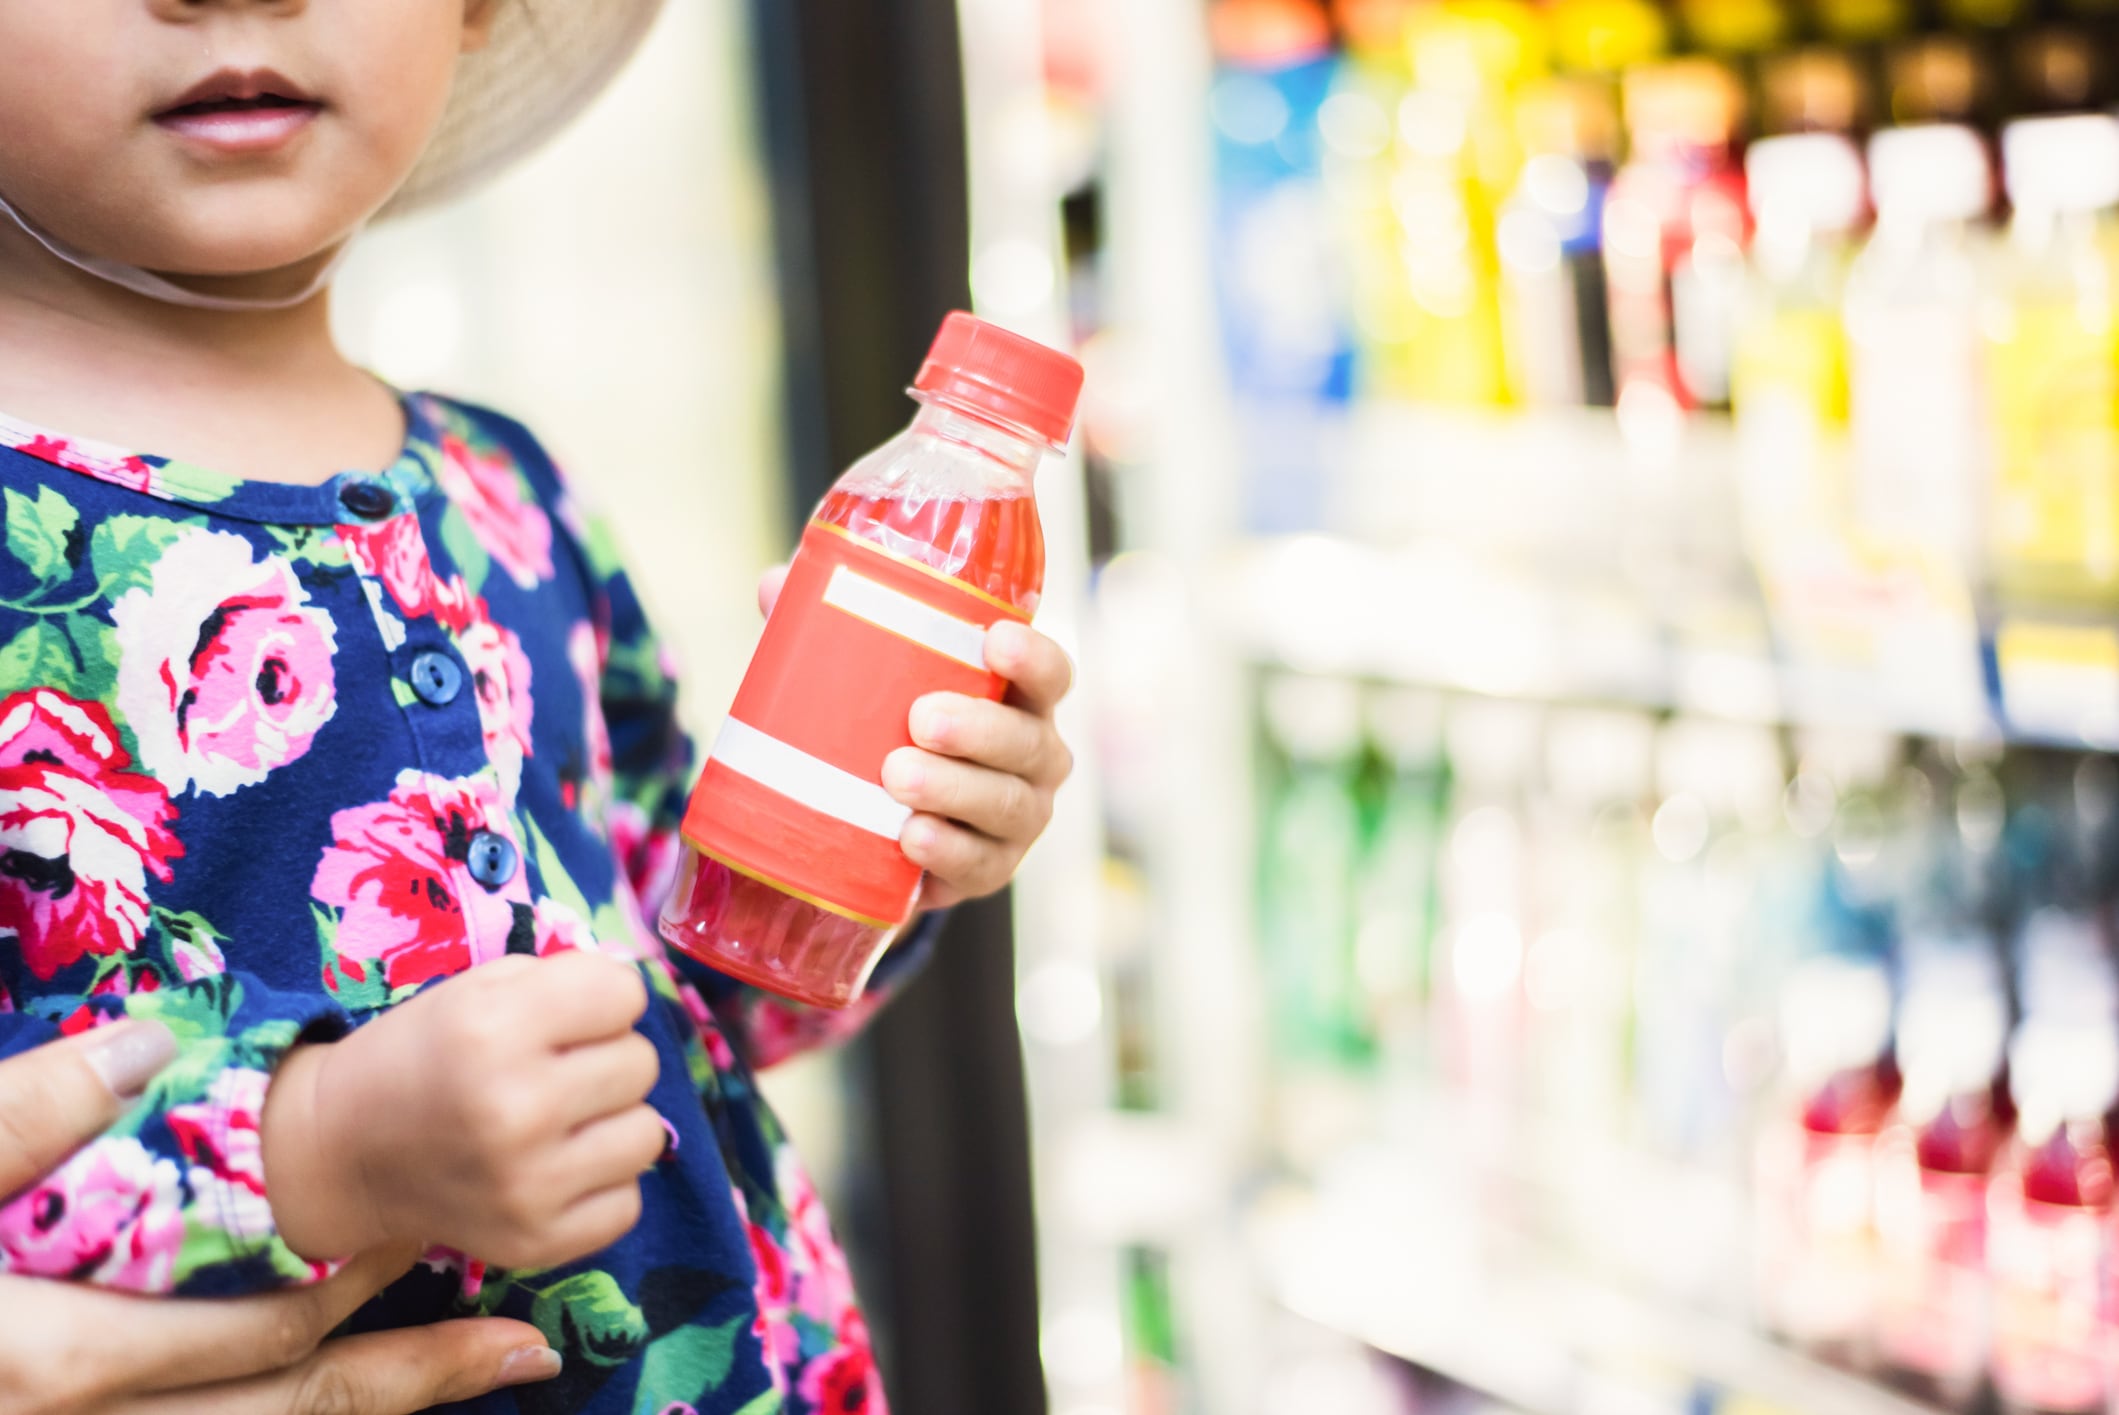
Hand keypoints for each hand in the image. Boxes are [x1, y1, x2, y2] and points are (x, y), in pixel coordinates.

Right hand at [0, 1023, 560, 1414]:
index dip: (355, 1276)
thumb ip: (16, 1122)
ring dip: (367, 1414)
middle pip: (277, 1412)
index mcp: (44, 1359)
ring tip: (487, 1380)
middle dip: (401, 1376)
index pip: (250, 1328)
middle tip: (517, 1347)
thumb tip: (146, 1053)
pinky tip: (342, 1388)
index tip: (437, 1224)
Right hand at [263, 952, 664, 1269]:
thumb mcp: (474, 990)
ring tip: (561, 1122)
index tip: (567, 1016)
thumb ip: (563, 979)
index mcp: (493, 1028)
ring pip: (649, 1134)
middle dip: (605, 1058)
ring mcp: (528, 1185)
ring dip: (612, 1122)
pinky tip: (556, 1170)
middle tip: (555, 1072)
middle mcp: (514, 1107)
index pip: (624, 993)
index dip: (601, 998)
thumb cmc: (422, 1057)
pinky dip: (601, 1185)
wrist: (342, 1155)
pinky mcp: (535, 1243)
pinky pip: (630, 1203)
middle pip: (641, 1063)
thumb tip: (639, 996)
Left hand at [759, 566, 1075, 909]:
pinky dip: (947, 851)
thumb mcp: (868, 679)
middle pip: (1028, 741)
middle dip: (979, 729)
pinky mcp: (990, 868)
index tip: (994, 641)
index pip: (1050, 673)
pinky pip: (979, 864)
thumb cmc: (890, 729)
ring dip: (954, 790)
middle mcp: (1035, 756)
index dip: (1033, 657)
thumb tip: (774, 586)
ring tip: (897, 778)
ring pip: (1006, 803)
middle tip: (921, 719)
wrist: (880, 829)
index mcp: (1018, 698)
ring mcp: (1019, 816)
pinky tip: (911, 837)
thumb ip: (832, 629)